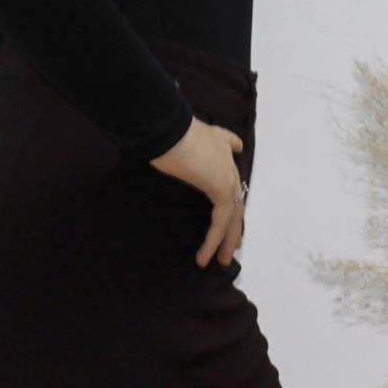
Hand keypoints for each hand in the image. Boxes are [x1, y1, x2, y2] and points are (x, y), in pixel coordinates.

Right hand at [149, 116, 246, 266]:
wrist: (166, 127)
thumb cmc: (160, 132)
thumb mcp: (167, 138)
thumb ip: (171, 147)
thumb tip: (152, 145)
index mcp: (215, 140)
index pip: (230, 153)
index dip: (230, 169)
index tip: (232, 180)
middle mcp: (225, 156)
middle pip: (235, 193)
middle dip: (234, 219)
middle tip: (235, 241)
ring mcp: (226, 172)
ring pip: (233, 212)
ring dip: (227, 238)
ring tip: (222, 260)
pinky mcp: (222, 188)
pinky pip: (221, 221)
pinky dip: (213, 240)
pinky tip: (204, 256)